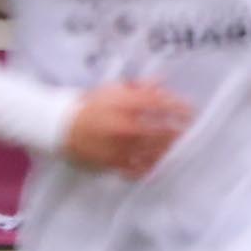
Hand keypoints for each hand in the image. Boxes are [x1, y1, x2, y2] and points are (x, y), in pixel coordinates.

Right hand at [62, 81, 192, 178]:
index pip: (160, 104)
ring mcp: (120, 147)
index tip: (192, 111)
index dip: (179, 108)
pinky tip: (158, 164)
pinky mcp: (113, 163)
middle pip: (162, 131)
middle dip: (179, 132)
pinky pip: (139, 170)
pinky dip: (151, 167)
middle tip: (189, 133)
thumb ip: (139, 87)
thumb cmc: (89, 106)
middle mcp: (124, 126)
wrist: (58, 127)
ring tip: (177, 148)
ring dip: (169, 150)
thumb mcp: (112, 90)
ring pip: (154, 152)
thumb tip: (162, 80)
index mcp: (124, 105)